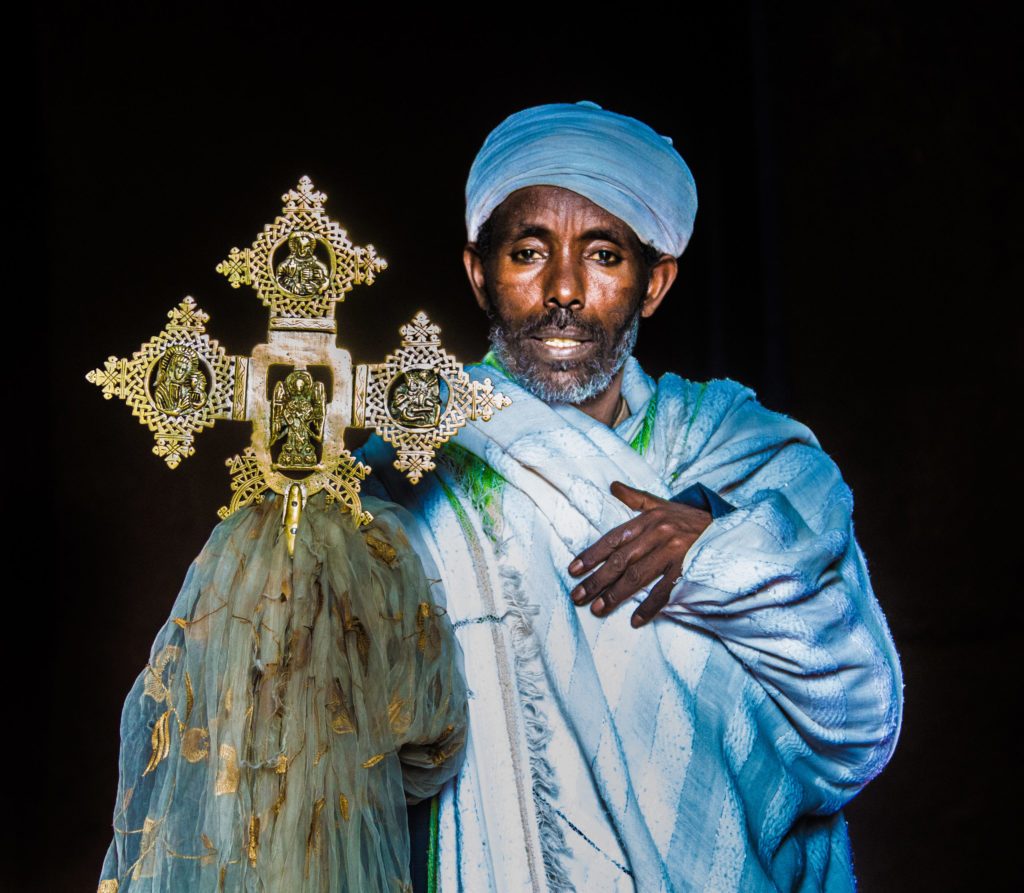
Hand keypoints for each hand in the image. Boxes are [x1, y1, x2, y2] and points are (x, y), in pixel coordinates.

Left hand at [567, 481, 711, 627]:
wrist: (729, 529)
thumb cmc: (690, 519)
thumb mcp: (663, 504)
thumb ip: (636, 498)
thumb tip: (613, 486)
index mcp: (648, 520)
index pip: (613, 539)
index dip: (591, 555)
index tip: (573, 571)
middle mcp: (658, 535)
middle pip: (620, 561)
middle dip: (597, 580)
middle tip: (578, 596)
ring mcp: (673, 553)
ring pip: (637, 577)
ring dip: (615, 595)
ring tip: (598, 609)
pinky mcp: (688, 569)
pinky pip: (665, 590)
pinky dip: (650, 607)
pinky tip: (636, 620)